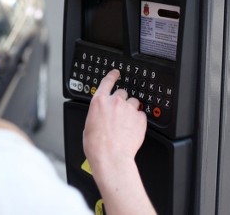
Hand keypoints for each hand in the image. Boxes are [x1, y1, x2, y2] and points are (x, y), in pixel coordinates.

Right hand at [83, 69, 154, 213]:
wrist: (111, 157)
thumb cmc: (97, 146)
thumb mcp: (88, 125)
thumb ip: (97, 114)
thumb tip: (101, 116)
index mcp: (99, 102)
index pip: (107, 81)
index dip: (112, 75)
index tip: (116, 73)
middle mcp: (115, 102)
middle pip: (122, 92)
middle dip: (121, 101)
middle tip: (119, 113)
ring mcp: (128, 109)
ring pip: (133, 102)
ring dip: (131, 110)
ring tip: (126, 123)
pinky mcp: (139, 118)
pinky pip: (141, 115)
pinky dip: (138, 120)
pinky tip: (132, 130)